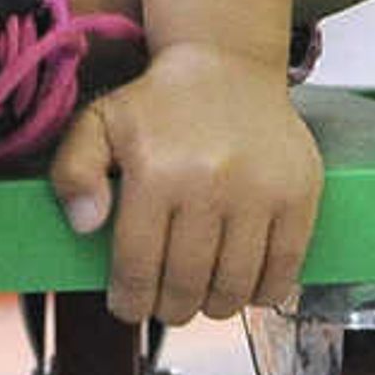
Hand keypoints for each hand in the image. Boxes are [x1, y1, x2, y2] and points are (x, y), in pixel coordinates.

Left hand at [47, 42, 323, 324]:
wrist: (227, 65)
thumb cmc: (158, 106)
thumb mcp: (97, 124)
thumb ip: (74, 172)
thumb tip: (85, 226)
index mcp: (155, 171)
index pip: (139, 266)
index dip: (130, 301)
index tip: (127, 306)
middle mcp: (209, 183)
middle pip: (188, 284)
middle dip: (170, 309)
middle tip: (165, 306)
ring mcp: (260, 192)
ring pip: (235, 286)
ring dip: (214, 307)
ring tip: (202, 298)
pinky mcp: (300, 195)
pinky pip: (284, 270)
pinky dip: (263, 293)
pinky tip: (244, 287)